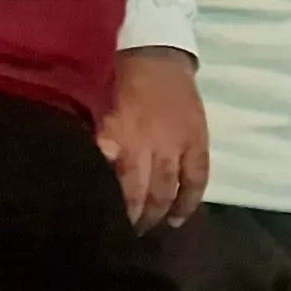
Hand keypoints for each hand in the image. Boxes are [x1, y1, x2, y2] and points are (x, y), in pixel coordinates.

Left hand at [95, 48, 210, 231]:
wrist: (157, 56)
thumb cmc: (118, 84)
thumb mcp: (98, 112)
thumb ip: (99, 143)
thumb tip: (91, 174)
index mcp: (124, 136)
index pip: (122, 184)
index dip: (117, 208)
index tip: (105, 226)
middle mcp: (153, 144)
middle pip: (147, 191)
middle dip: (138, 217)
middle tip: (126, 235)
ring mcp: (179, 143)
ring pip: (171, 187)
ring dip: (161, 212)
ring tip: (151, 229)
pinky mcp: (199, 140)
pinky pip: (199, 176)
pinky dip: (190, 199)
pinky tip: (179, 217)